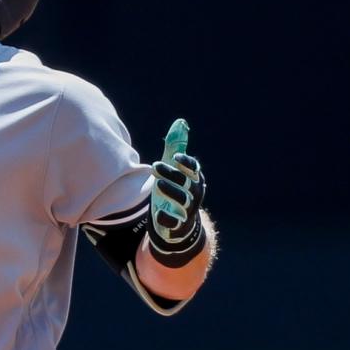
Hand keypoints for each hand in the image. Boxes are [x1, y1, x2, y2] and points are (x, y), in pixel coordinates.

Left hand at [148, 119, 206, 265]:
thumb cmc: (175, 189)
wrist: (178, 224)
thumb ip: (176, 147)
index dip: (187, 163)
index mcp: (193, 179)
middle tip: (155, 165)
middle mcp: (193, 194)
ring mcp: (186, 211)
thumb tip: (181, 123)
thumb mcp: (175, 169)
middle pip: (187, 183)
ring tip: (158, 184)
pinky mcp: (177, 226)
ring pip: (182, 201)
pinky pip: (174, 223)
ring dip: (171, 191)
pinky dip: (168, 219)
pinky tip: (159, 213)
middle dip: (173, 173)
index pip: (194, 169)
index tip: (176, 157)